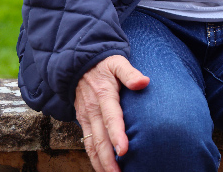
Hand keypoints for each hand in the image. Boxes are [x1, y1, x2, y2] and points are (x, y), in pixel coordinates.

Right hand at [74, 56, 149, 171]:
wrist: (79, 63)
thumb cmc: (104, 64)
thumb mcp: (118, 62)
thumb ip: (130, 73)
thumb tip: (144, 82)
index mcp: (104, 95)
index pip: (112, 118)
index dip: (117, 135)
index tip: (125, 150)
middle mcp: (92, 110)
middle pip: (99, 139)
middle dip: (108, 159)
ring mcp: (86, 117)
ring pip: (91, 145)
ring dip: (100, 162)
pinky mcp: (82, 121)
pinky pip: (86, 142)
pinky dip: (93, 157)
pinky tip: (102, 166)